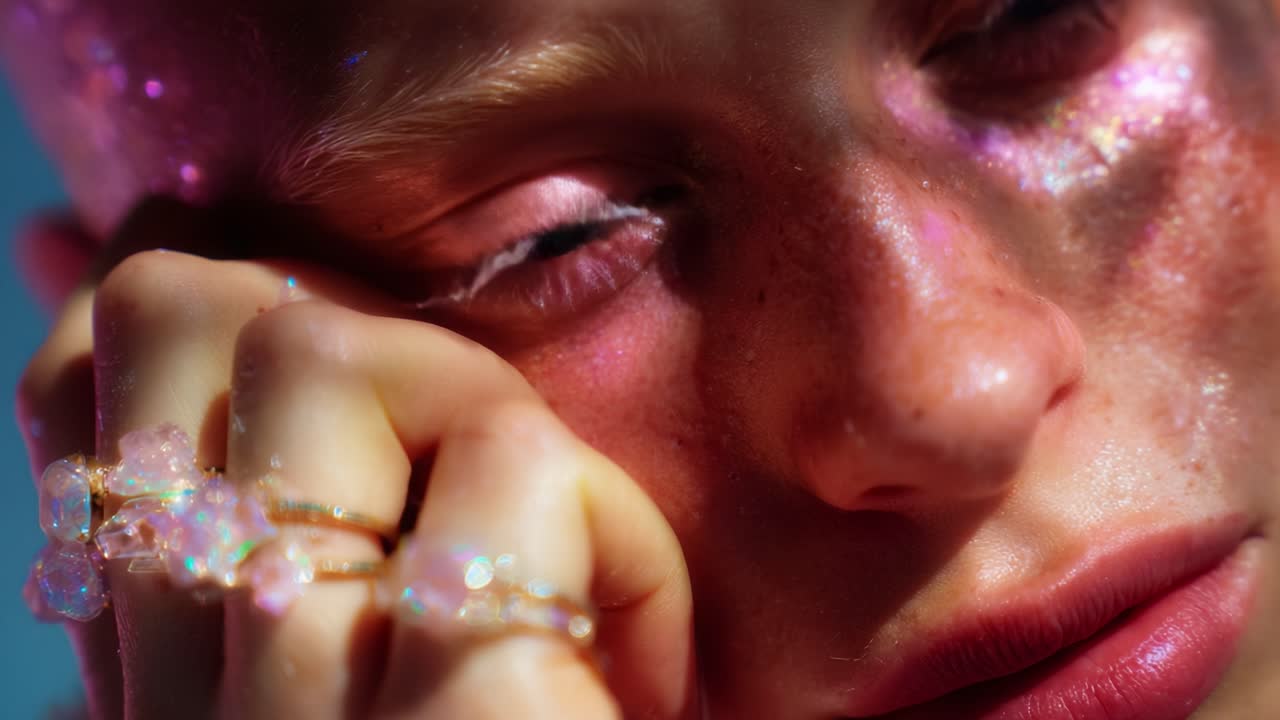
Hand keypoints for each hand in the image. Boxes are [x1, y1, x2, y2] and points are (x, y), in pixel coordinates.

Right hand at [18, 202, 696, 719]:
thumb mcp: (351, 694)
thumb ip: (271, 571)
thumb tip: (192, 330)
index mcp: (161, 684)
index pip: (77, 392)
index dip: (197, 309)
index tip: (329, 336)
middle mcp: (190, 692)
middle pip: (177, 316)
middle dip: (362, 335)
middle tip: (482, 466)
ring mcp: (295, 711)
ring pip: (320, 355)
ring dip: (489, 422)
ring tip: (568, 581)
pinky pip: (512, 467)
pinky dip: (616, 533)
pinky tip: (640, 664)